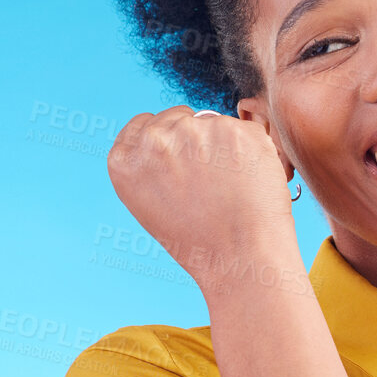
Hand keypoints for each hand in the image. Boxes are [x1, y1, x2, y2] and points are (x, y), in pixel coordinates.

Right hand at [106, 107, 297, 289]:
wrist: (240, 259)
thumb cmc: (201, 243)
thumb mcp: (151, 205)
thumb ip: (150, 164)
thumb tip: (168, 133)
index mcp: (125, 160)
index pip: (144, 124)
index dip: (167, 141)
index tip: (182, 164)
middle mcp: (154, 140)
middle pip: (179, 117)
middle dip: (195, 141)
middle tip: (212, 184)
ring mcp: (194, 130)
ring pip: (214, 124)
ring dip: (224, 146)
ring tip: (231, 188)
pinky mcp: (233, 130)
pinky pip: (245, 132)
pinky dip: (251, 152)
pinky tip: (250, 183)